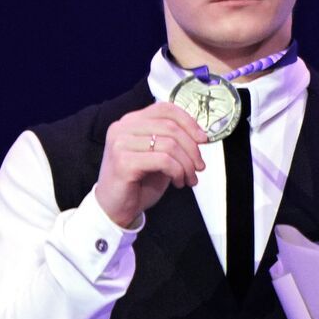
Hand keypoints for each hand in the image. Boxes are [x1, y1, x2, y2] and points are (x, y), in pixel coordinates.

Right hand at [94, 102, 207, 228]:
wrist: (115, 209)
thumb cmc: (137, 184)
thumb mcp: (157, 156)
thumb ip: (171, 141)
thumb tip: (199, 136)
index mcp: (130, 122)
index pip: (164, 109)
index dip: (188, 122)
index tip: (203, 139)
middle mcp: (122, 128)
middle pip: (170, 126)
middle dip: (192, 148)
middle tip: (199, 166)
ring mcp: (120, 144)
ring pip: (169, 144)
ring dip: (186, 164)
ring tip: (189, 178)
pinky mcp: (123, 162)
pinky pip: (163, 160)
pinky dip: (178, 172)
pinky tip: (178, 183)